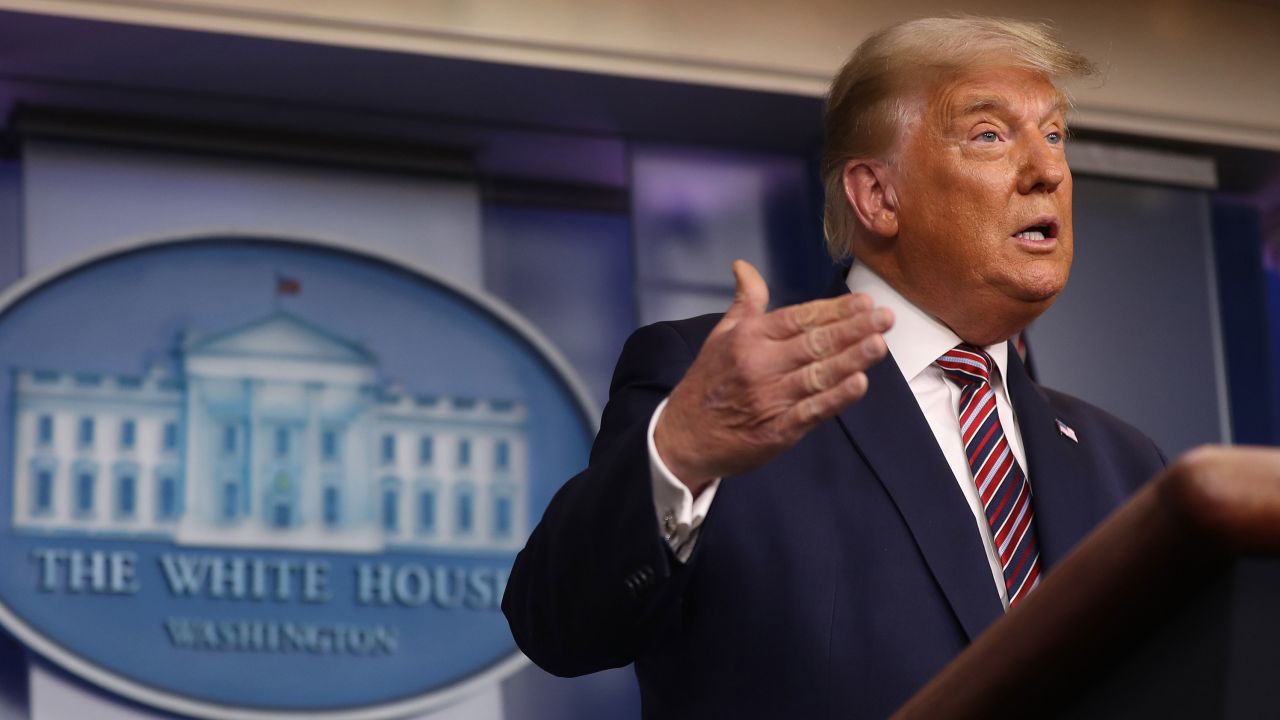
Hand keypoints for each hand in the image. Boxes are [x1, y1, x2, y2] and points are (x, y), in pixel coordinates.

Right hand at [654, 260, 892, 492]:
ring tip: (879, 344)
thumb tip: (744, 266)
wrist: (685, 436)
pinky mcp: (778, 430)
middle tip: (885, 318)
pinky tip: (859, 384)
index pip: (799, 318)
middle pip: (815, 343)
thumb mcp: (720, 335)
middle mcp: (761, 365)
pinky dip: (836, 398)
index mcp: (749, 338)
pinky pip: (812, 411)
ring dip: (851, 359)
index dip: (834, 310)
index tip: (864, 302)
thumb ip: (744, 302)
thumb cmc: (708, 381)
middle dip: (853, 329)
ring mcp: (771, 399)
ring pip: (818, 375)